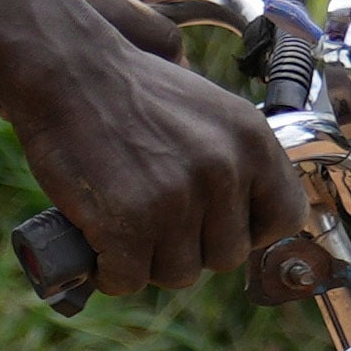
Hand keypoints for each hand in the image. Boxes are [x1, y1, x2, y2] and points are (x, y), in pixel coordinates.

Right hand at [0, 0, 309, 302]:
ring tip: (121, 226)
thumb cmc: (127, 87)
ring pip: (177, 273)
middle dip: (188, 247)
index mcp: (250, 140)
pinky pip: (128, 280)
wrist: (65, 70)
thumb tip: (240, 215)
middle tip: (153, 220)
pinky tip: (96, 244)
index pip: (285, 216)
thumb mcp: (206, 108)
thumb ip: (232, 157)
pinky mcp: (128, 224)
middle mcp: (223, 171)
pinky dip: (108, 271)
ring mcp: (176, 200)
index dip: (250, 230)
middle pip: (226, 256)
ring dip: (146, 260)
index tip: (217, 225)